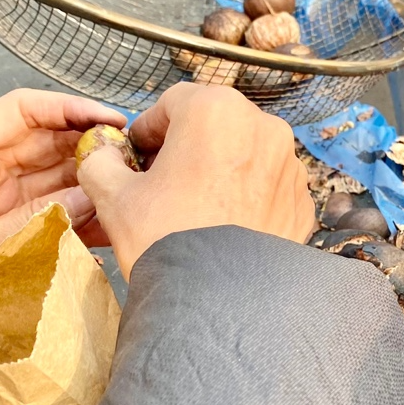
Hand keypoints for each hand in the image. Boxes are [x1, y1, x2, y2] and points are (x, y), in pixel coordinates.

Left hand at [0, 89, 125, 254]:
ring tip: (128, 188)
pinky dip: (80, 214)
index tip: (110, 117)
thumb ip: (33, 222)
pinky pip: (52, 210)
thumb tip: (92, 197)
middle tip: (131, 156)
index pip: (21, 110)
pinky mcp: (8, 226)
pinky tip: (110, 220)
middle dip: (87, 144)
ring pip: (55, 175)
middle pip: (45, 140)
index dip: (69, 108)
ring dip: (90, 180)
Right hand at [76, 83, 315, 279]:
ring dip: (222, 170)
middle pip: (215, 125)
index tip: (137, 157)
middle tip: (165, 183)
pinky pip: (269, 187)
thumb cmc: (165, 239)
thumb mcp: (114, 197)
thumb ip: (100, 162)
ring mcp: (290, 165)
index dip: (149, 129)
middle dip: (188, 147)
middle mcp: (263, 126)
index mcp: (215, 110)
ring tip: (197, 208)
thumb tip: (101, 154)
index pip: (173, 102)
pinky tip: (227, 227)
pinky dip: (249, 198)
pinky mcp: (303, 201)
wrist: (219, 302)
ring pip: (246, 155)